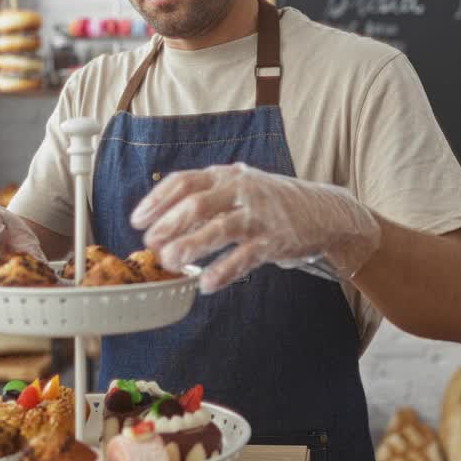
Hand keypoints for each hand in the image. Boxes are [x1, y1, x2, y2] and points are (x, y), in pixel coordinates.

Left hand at [129, 163, 380, 292]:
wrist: (323, 211)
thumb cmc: (272, 203)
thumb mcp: (240, 188)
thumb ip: (207, 199)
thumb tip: (164, 221)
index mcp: (227, 176)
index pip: (184, 181)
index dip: (157, 201)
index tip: (137, 221)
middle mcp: (242, 190)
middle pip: (197, 204)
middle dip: (168, 226)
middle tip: (151, 246)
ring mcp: (259, 215)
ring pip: (218, 229)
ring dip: (190, 247)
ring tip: (171, 263)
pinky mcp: (274, 240)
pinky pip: (244, 257)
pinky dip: (222, 271)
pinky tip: (205, 285)